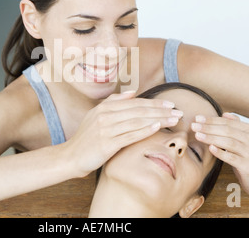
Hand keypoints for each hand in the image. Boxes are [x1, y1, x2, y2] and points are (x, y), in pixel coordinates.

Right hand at [64, 91, 182, 176]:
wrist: (70, 156)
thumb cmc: (86, 138)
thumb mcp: (96, 115)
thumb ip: (113, 102)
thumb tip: (132, 91)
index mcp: (104, 107)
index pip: (135, 102)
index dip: (154, 102)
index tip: (170, 103)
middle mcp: (105, 115)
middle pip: (139, 110)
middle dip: (161, 110)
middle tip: (178, 111)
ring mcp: (105, 129)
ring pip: (137, 121)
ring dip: (158, 119)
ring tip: (174, 119)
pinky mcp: (106, 144)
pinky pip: (129, 136)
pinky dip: (144, 131)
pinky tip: (157, 128)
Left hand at [192, 113, 248, 195]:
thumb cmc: (244, 155)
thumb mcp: (240, 139)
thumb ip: (234, 126)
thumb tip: (225, 113)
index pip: (228, 122)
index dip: (212, 119)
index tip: (197, 118)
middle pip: (227, 131)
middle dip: (208, 127)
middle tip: (194, 126)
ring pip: (229, 143)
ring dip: (211, 138)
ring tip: (197, 135)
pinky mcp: (248, 166)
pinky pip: (232, 158)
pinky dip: (221, 152)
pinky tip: (210, 148)